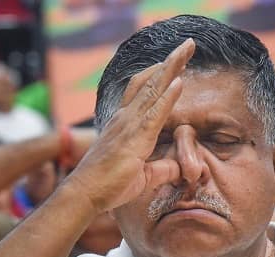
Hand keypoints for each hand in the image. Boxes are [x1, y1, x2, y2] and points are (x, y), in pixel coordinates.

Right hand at [63, 39, 194, 212]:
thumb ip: (163, 169)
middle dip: (170, 62)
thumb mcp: (144, 176)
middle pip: (150, 82)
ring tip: (187, 49)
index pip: (144, 91)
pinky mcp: (134, 138)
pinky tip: (179, 81)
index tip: (176, 60)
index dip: (160, 74)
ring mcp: (128, 125)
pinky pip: (154, 113)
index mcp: (126, 123)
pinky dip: (168, 96)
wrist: (86, 194)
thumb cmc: (109, 185)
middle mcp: (126, 118)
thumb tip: (181, 168)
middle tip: (188, 45)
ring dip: (172, 68)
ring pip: (153, 89)